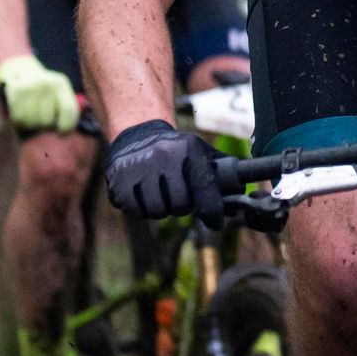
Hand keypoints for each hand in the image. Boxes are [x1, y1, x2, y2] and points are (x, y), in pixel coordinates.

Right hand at [0, 54, 81, 135]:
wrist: (19, 68)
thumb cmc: (42, 91)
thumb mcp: (58, 93)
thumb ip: (66, 111)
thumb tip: (64, 132)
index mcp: (61, 84)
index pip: (69, 111)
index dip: (66, 128)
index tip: (61, 133)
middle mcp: (47, 83)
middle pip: (47, 121)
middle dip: (44, 125)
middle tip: (40, 117)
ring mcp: (31, 86)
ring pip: (32, 122)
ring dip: (30, 125)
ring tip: (30, 115)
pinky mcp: (16, 90)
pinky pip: (18, 119)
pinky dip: (18, 122)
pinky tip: (19, 115)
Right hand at [105, 118, 229, 222]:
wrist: (137, 133)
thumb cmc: (176, 150)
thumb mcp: (200, 152)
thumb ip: (220, 177)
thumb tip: (237, 205)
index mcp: (188, 150)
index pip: (204, 189)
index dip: (212, 211)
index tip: (215, 222)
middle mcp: (163, 157)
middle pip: (179, 206)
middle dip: (180, 206)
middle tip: (177, 196)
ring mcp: (138, 167)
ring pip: (156, 211)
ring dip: (160, 209)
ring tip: (159, 193)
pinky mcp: (118, 179)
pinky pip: (134, 211)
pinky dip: (140, 209)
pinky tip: (142, 194)